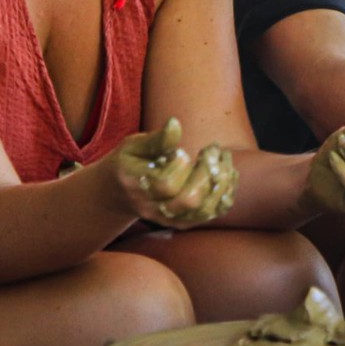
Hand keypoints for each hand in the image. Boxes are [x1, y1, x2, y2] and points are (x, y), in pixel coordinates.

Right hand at [114, 117, 238, 226]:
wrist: (117, 194)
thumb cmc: (128, 162)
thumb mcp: (133, 146)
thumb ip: (157, 139)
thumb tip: (175, 124)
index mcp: (137, 183)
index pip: (166, 183)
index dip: (181, 166)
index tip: (183, 152)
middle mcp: (151, 206)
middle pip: (189, 200)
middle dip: (207, 174)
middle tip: (211, 152)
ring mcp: (166, 218)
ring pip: (203, 210)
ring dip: (221, 183)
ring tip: (223, 161)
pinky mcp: (180, 222)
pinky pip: (208, 214)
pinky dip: (223, 195)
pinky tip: (227, 175)